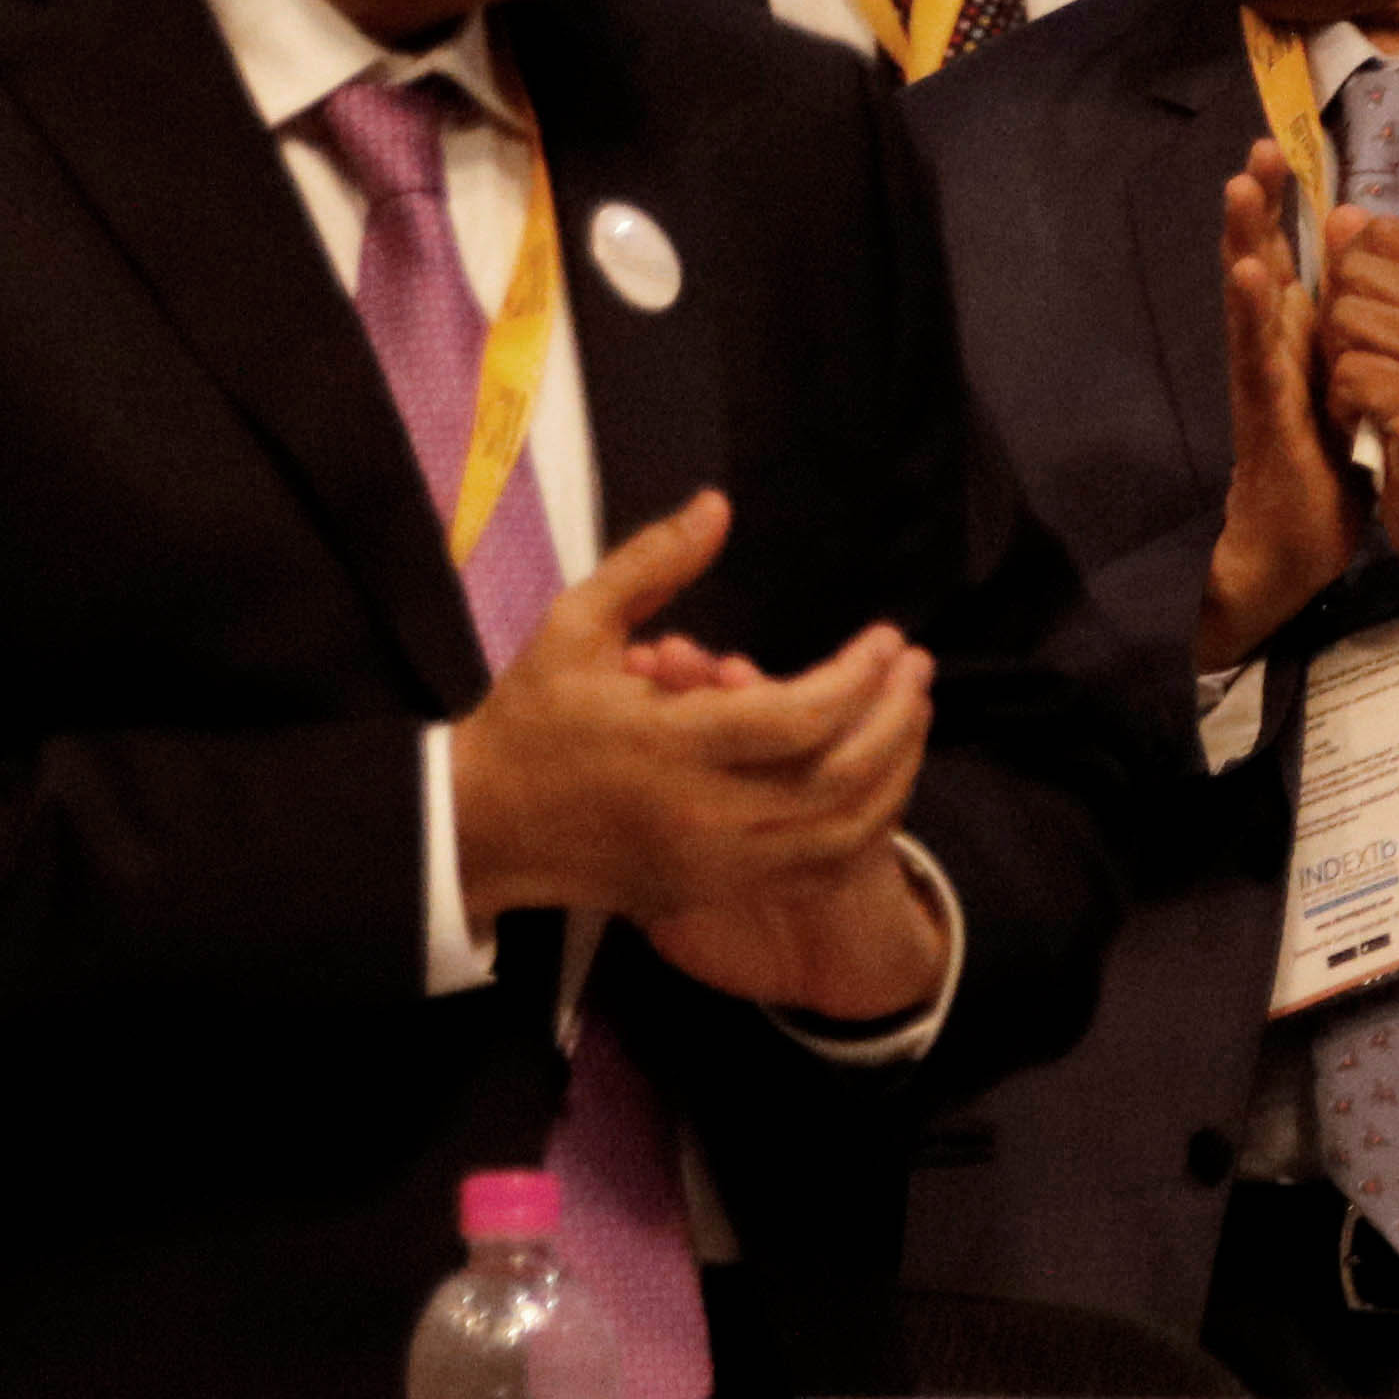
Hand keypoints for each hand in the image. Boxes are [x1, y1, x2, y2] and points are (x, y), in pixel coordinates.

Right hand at [451, 491, 939, 1006]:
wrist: (480, 827)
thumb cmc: (532, 718)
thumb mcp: (575, 624)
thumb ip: (652, 564)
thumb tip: (719, 505)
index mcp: (670, 745)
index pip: (801, 716)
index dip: (861, 676)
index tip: (887, 638)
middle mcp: (702, 815)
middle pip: (841, 779)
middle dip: (898, 721)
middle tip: (918, 669)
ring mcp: (712, 865)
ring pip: (842, 834)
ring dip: (895, 774)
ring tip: (913, 717)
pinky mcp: (713, 893)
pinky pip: (816, 869)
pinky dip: (861, 825)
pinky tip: (876, 777)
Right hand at [1198, 142, 1353, 670]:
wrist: (1297, 541)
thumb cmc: (1320, 465)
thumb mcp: (1339, 386)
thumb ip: (1338, 336)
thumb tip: (1353, 286)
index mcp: (1292, 339)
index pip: (1286, 261)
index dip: (1284, 209)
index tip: (1284, 151)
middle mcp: (1268, 349)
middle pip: (1257, 263)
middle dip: (1257, 208)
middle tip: (1258, 148)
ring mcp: (1259, 378)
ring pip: (1247, 299)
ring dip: (1243, 241)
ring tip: (1239, 187)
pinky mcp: (1262, 412)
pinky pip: (1255, 356)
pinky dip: (1250, 312)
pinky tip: (1250, 274)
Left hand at [1321, 208, 1398, 607]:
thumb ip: (1383, 279)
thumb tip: (1341, 213)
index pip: (1384, 232)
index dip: (1352, 268)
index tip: (1371, 317)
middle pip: (1354, 274)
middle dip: (1338, 319)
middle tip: (1366, 366)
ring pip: (1344, 321)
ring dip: (1339, 365)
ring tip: (1368, 397)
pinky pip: (1347, 375)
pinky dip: (1342, 406)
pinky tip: (1367, 424)